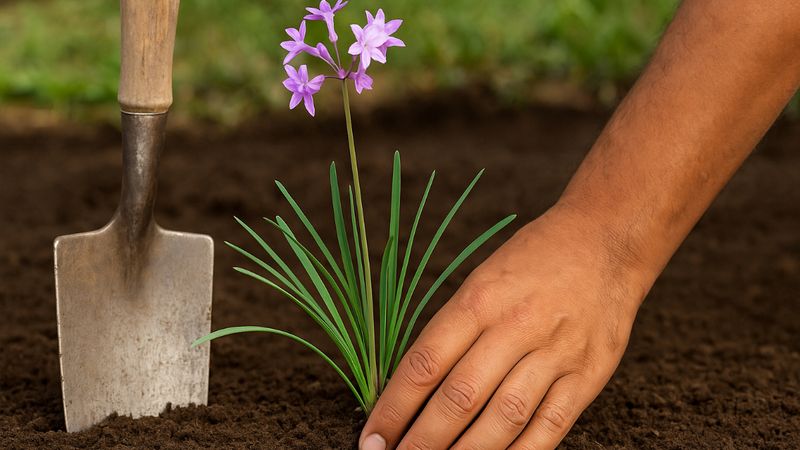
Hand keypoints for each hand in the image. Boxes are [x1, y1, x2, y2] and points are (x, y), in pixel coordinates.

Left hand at [360, 204, 652, 448]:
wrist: (607, 241)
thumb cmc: (533, 260)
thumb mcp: (482, 279)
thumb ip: (454, 331)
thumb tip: (414, 389)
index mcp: (480, 299)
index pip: (424, 364)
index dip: (393, 408)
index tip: (371, 438)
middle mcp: (516, 327)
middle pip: (459, 398)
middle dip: (420, 442)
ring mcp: (556, 353)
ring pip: (502, 420)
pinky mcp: (587, 375)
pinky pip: (549, 427)